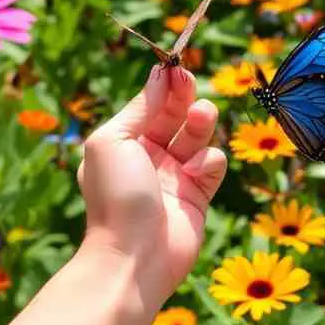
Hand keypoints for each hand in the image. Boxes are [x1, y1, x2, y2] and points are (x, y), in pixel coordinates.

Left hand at [77, 66, 226, 302]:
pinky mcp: (198, 197)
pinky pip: (211, 166)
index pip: (148, 106)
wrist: (133, 256)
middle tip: (191, 82)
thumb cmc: (116, 195)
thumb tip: (159, 75)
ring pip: (196, 137)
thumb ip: (140, 108)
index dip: (163, 86)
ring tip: (202, 115)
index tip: (177, 68)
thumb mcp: (113, 140)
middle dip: (183, 98)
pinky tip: (196, 169)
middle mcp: (147, 158)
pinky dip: (208, 161)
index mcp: (122, 143)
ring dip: (200, 122)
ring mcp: (173, 177)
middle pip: (173, 117)